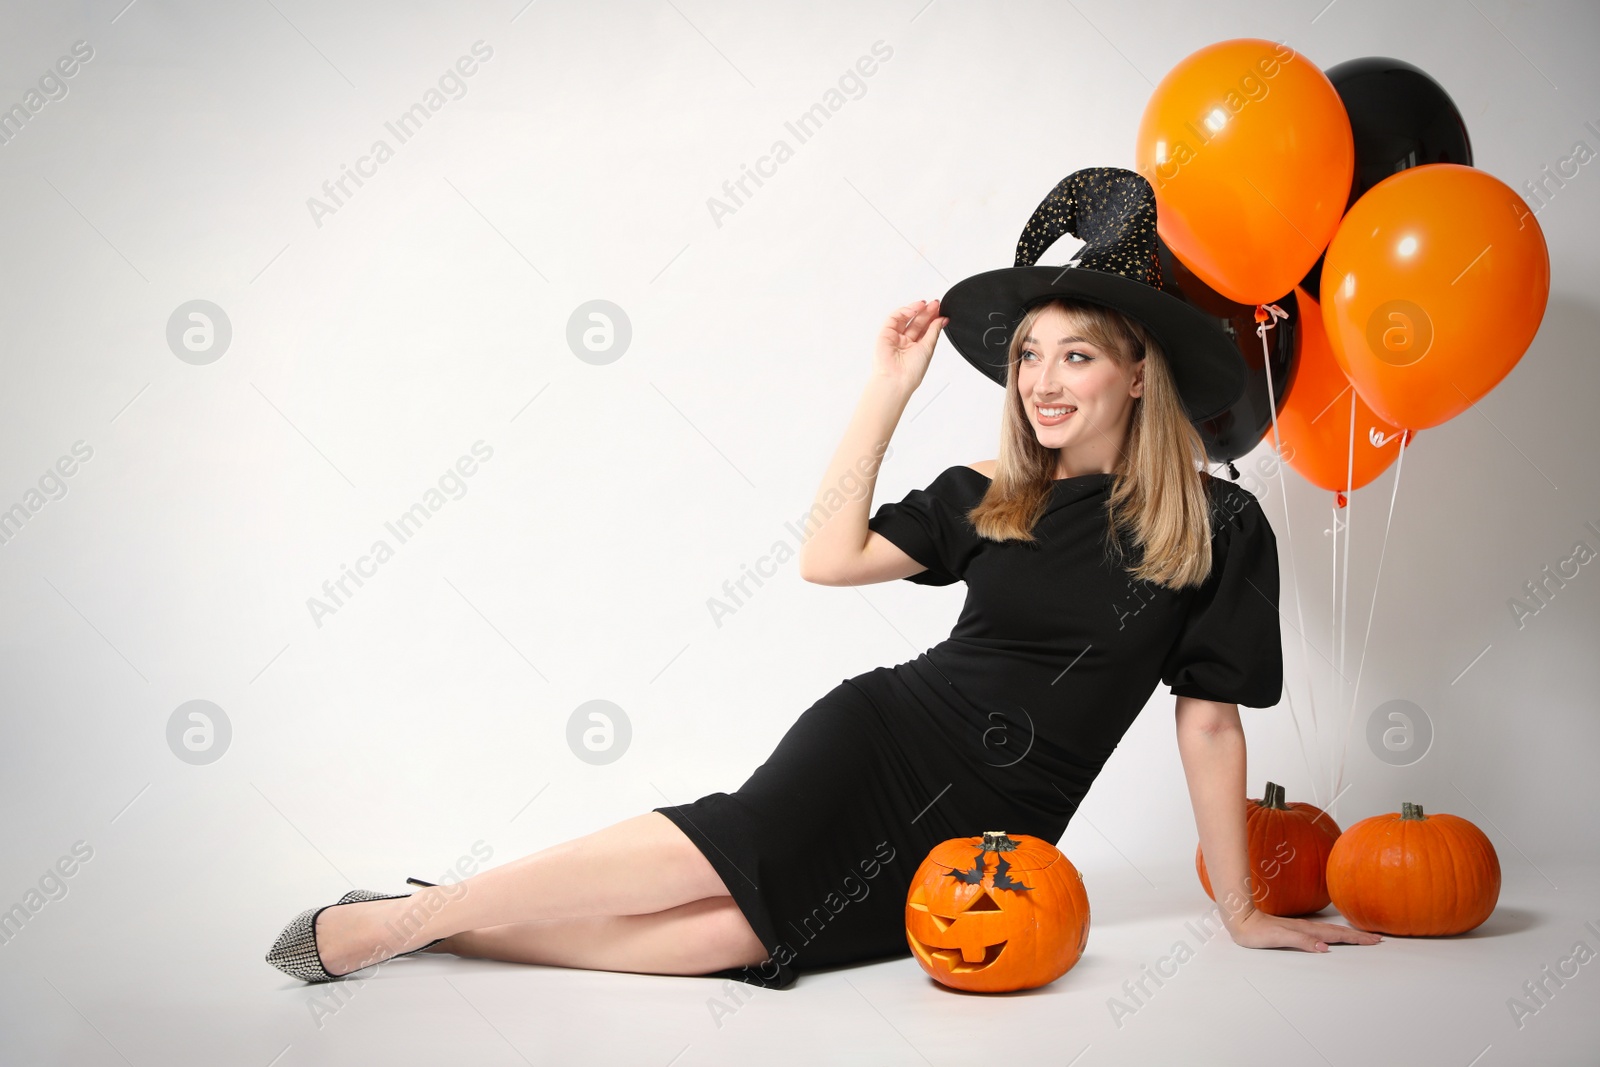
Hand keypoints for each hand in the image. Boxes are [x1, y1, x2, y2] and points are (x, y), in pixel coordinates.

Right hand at [871, 299, 946, 395]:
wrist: (897, 378)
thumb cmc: (911, 371)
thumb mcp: (929, 348)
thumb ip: (934, 331)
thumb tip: (941, 320)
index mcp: (916, 347)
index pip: (925, 329)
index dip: (933, 319)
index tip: (941, 311)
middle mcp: (905, 342)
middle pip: (916, 322)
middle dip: (926, 312)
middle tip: (935, 304)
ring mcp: (895, 337)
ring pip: (905, 318)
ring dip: (916, 309)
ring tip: (926, 305)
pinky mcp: (885, 333)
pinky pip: (893, 318)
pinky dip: (903, 311)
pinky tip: (913, 309)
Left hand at [1228, 907, 1383, 951]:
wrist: (1241, 919)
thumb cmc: (1257, 931)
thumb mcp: (1279, 938)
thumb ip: (1302, 941)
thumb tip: (1325, 947)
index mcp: (1306, 930)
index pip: (1336, 935)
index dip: (1355, 938)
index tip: (1374, 940)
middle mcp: (1306, 928)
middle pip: (1337, 932)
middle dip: (1357, 936)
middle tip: (1376, 938)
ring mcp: (1300, 928)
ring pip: (1329, 931)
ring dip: (1347, 934)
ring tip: (1361, 936)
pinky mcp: (1293, 929)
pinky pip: (1319, 932)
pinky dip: (1331, 934)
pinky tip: (1331, 938)